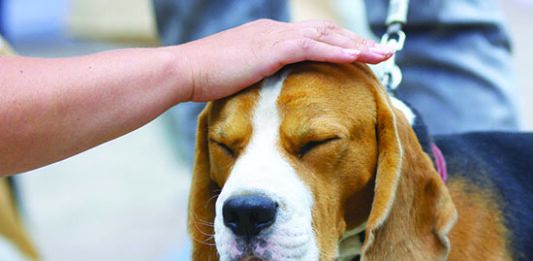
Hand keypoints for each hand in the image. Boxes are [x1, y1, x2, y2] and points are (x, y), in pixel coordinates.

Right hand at [174, 19, 393, 101]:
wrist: (186, 71)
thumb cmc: (207, 78)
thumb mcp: (239, 74)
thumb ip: (259, 77)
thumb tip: (270, 93)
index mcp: (270, 36)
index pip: (313, 37)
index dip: (338, 45)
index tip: (358, 55)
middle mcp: (276, 30)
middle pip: (326, 32)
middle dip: (356, 42)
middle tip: (382, 51)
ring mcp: (275, 37)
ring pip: (326, 37)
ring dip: (356, 45)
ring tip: (382, 54)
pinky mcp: (272, 48)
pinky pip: (313, 48)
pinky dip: (337, 52)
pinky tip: (358, 58)